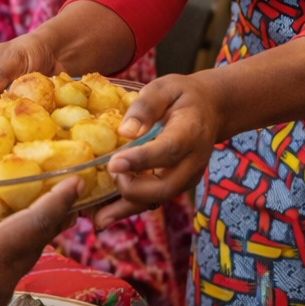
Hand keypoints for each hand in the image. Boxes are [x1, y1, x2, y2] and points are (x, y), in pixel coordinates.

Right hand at [0, 168, 81, 305]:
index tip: (77, 183)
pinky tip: (0, 250)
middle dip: (55, 217)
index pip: (34, 224)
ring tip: (40, 215)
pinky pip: (7, 280)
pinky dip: (15, 257)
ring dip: (35, 238)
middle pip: (37, 244)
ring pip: (24, 264)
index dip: (58, 201)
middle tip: (67, 194)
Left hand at [94, 71, 224, 227]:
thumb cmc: (181, 95)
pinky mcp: (176, 185)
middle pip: (164, 187)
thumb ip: (146, 107)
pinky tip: (104, 215)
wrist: (209, 110)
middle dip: (131, 188)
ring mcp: (185, 178)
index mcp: (190, 132)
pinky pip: (152, 200)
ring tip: (95, 217)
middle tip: (107, 173)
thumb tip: (125, 132)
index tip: (114, 163)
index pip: (167, 151)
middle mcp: (192, 162)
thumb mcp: (164, 88)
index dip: (141, 160)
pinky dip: (128, 208)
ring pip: (157, 199)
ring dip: (126, 208)